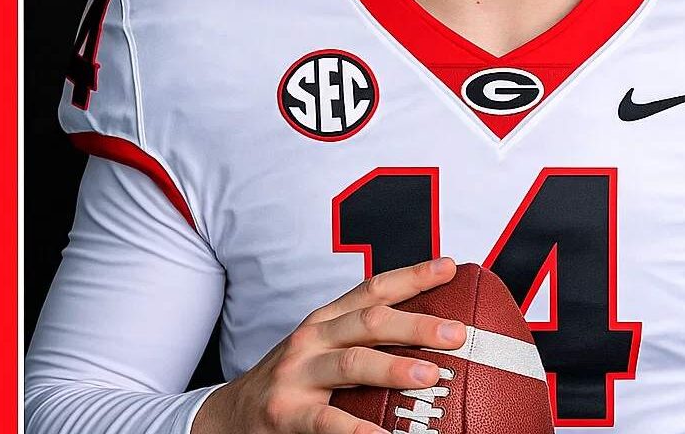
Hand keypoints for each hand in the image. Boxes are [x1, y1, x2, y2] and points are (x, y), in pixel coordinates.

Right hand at [192, 257, 466, 433]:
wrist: (227, 417)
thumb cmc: (293, 383)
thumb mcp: (323, 350)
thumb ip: (365, 341)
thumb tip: (431, 341)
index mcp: (326, 320)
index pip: (373, 289)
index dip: (413, 275)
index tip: (451, 267)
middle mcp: (312, 339)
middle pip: (370, 321)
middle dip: (416, 323)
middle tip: (457, 333)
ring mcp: (297, 375)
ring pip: (352, 362)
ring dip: (394, 366)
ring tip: (430, 375)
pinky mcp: (287, 414)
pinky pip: (329, 422)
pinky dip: (360, 431)